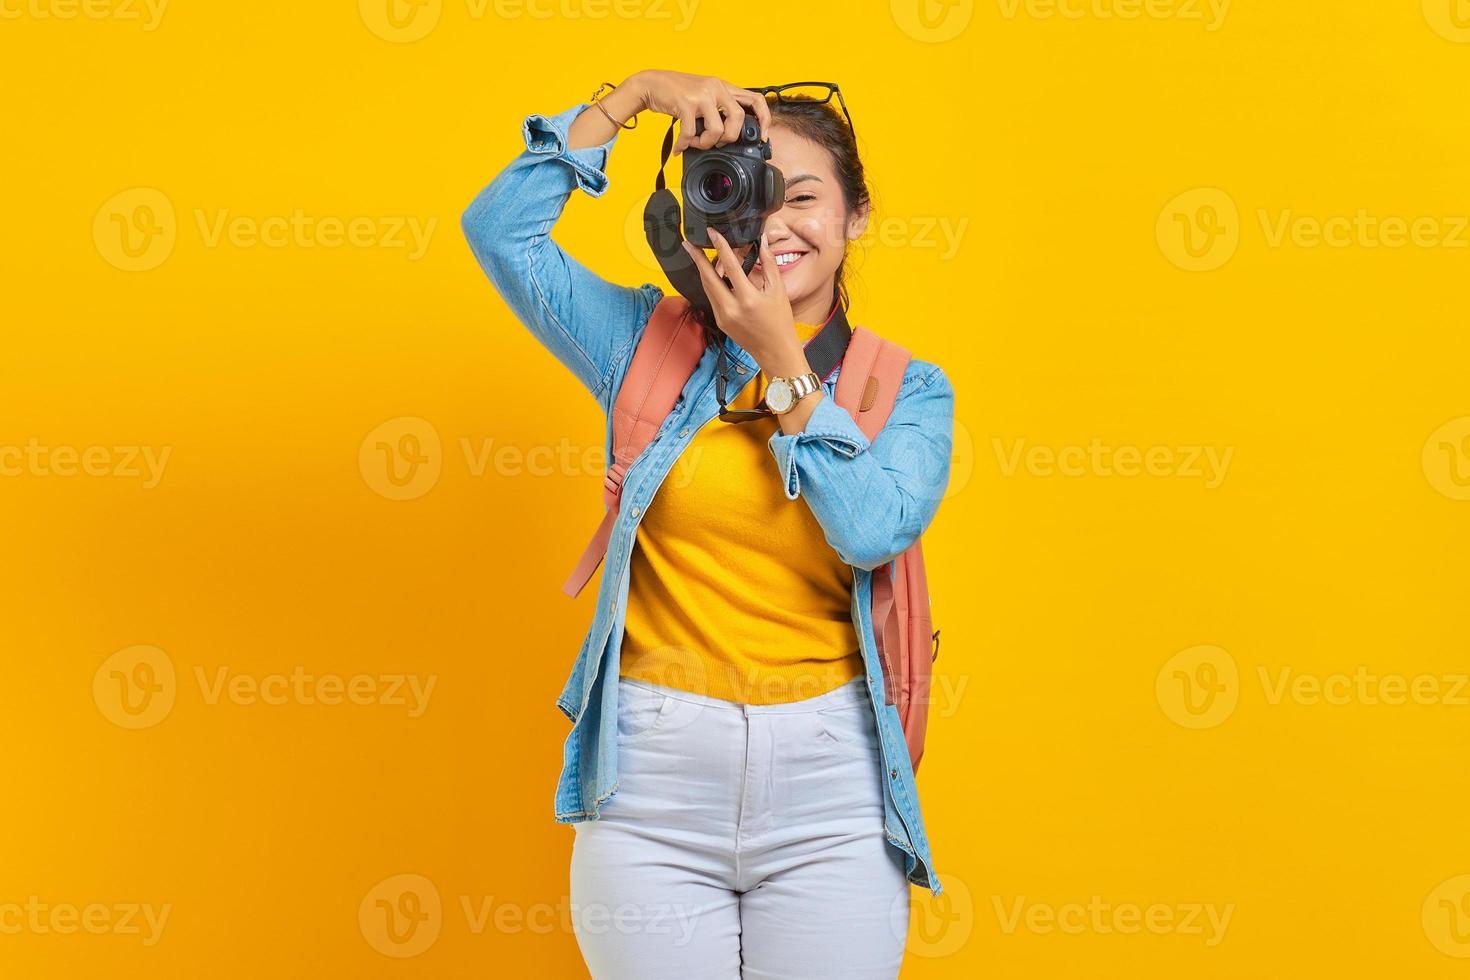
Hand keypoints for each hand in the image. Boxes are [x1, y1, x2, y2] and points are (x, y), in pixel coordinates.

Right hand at [627, 70, 771, 152]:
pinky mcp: (686, 102)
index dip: (764, 119)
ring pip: (717, 130)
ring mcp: (702, 94)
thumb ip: (717, 110)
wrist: (650, 84)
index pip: (755, 99)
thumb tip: (727, 135)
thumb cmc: (676, 94)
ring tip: (694, 142)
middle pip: (738, 119)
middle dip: (728, 138)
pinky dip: (684, 144)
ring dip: (705, 143)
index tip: (762, 137)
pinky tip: (680, 147)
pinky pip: (691, 133)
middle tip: (716, 142)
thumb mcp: (703, 97)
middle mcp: (716, 87)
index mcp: (723, 87)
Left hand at [681, 229, 809, 375]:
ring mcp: (722, 317)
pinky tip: (711, 275)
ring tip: (698, 255)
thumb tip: (761, 242)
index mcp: (747, 299)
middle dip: (697, 259)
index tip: (712, 233)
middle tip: (689, 243)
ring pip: (707, 288)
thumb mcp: (778, 290)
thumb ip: (769, 264)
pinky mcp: (720, 322)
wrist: (775, 351)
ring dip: (702, 271)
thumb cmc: (780, 321)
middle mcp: (731, 308)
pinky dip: (711, 284)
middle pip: (708, 278)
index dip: (720, 246)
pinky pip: (711, 298)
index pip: (729, 266)